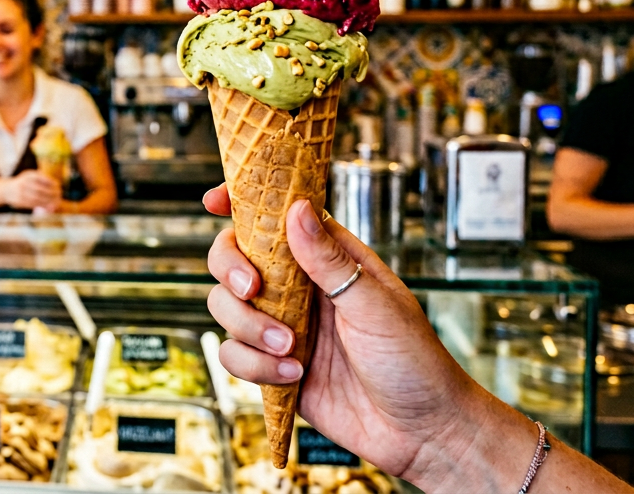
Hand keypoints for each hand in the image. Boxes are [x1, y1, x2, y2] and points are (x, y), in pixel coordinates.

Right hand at [3, 171, 61, 210]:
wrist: (7, 190)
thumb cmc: (24, 183)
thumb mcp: (32, 176)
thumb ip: (44, 179)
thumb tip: (58, 185)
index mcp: (28, 175)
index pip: (42, 178)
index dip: (52, 182)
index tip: (59, 186)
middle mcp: (23, 183)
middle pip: (40, 189)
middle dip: (51, 194)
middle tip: (59, 196)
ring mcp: (20, 192)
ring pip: (37, 198)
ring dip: (47, 201)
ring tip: (55, 203)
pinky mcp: (19, 201)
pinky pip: (32, 204)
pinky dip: (41, 206)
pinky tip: (47, 206)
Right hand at [203, 184, 493, 484]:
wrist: (419, 433)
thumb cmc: (414, 362)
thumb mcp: (375, 305)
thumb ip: (330, 261)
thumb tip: (297, 210)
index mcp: (329, 259)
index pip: (278, 217)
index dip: (242, 202)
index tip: (213, 201)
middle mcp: (298, 288)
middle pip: (234, 257)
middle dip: (231, 270)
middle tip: (251, 290)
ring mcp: (281, 326)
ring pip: (225, 307)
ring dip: (249, 328)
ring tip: (290, 348)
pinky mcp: (271, 367)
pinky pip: (233, 355)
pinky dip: (254, 366)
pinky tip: (294, 375)